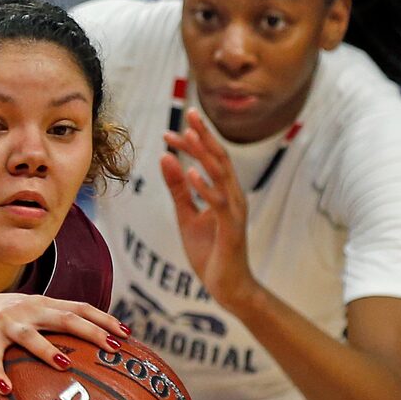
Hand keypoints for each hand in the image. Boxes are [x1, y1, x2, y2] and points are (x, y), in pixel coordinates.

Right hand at [0, 293, 125, 394]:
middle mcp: (27, 309)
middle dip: (92, 332)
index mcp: (42, 304)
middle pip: (65, 318)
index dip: (104, 319)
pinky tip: (6, 390)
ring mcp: (5, 322)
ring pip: (30, 336)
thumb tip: (90, 350)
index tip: (127, 334)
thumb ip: (53, 326)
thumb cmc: (1, 323)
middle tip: (113, 348)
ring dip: (48, 350)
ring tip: (65, 365)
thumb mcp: (28, 318)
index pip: (80, 307)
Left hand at [161, 109, 256, 312]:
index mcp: (223, 192)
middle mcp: (233, 196)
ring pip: (221, 175)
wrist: (228, 287)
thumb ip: (179, 189)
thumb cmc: (210, 252)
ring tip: (188, 136)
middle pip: (220, 158)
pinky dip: (205, 186)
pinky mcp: (231, 228)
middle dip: (204, 135)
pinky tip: (191, 172)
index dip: (192, 143)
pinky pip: (219, 203)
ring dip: (204, 154)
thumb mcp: (187, 216)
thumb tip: (166, 159)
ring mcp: (234, 211)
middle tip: (189, 112)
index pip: (209, 160)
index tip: (169, 132)